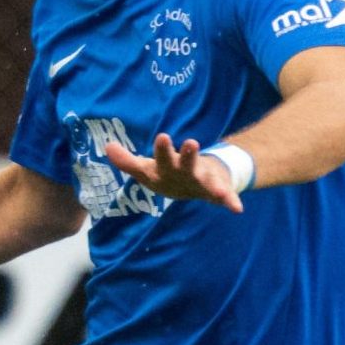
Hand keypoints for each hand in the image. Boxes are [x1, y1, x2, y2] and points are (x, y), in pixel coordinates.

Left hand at [105, 133, 242, 213]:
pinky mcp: (215, 191)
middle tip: (183, 141)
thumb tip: (107, 146)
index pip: (158, 159)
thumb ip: (127, 161)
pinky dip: (230, 201)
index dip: (162, 151)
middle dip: (181, 155)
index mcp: (166, 167)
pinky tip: (237, 208)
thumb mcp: (147, 169)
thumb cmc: (170, 172)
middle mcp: (184, 170)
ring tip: (200, 152)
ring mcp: (200, 179)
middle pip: (180, 163)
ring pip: (201, 174)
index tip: (163, 136)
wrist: (207, 179)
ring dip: (200, 166)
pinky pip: (225, 197)